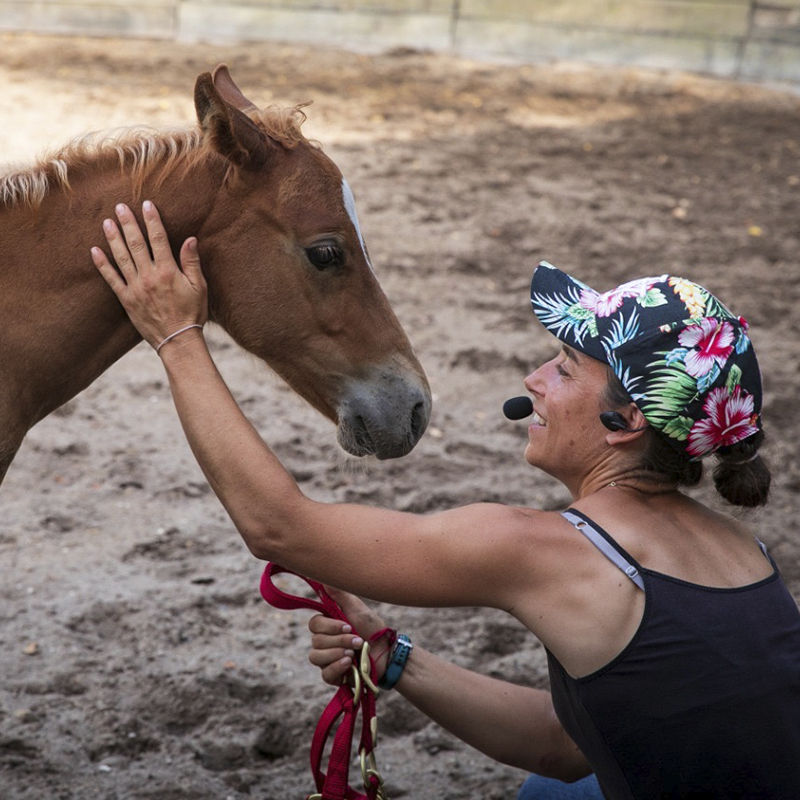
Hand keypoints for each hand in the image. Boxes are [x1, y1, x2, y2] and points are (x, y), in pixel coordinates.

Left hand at [91, 201, 207, 352]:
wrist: (177, 340)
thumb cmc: (192, 313)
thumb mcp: (200, 287)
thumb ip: (192, 262)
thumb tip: (190, 239)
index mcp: (168, 271)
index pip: (158, 238)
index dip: (152, 220)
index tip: (146, 204)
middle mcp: (149, 276)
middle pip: (136, 243)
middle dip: (128, 223)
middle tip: (120, 206)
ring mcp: (135, 287)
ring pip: (121, 257)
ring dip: (113, 238)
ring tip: (107, 221)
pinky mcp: (126, 299)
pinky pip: (111, 279)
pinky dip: (102, 264)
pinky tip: (94, 251)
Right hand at [308, 586, 393, 685]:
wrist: (387, 653)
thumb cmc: (373, 629)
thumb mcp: (357, 609)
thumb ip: (339, 594)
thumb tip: (324, 577)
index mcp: (329, 625)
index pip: (314, 624)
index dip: (329, 626)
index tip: (347, 625)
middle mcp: (325, 642)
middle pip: (316, 641)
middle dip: (339, 640)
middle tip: (357, 640)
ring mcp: (327, 660)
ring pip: (316, 657)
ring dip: (337, 653)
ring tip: (354, 652)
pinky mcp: (333, 676)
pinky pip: (324, 674)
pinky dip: (337, 668)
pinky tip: (349, 664)